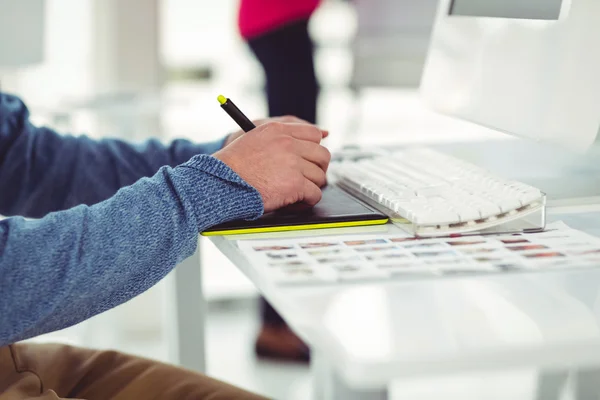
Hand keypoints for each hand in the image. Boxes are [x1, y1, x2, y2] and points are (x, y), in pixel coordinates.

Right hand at [214, 121, 330, 212]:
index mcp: (277, 130)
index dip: (315, 149)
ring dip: (310, 187)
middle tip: (307, 179)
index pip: (313, 134)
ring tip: (295, 193)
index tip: (312, 160)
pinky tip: (294, 202)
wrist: (221, 184)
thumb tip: (319, 134)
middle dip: (318, 169)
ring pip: (319, 176)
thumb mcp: (254, 140)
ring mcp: (292, 163)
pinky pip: (315, 194)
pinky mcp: (294, 184)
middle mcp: (287, 143)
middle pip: (322, 155)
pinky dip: (307, 201)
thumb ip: (280, 138)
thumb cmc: (233, 167)